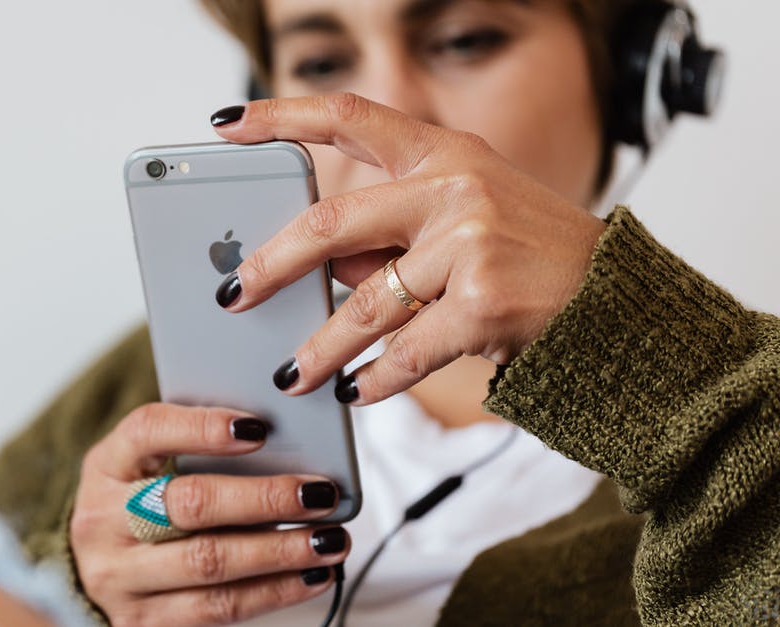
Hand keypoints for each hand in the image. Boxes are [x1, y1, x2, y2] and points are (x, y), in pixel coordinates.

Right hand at [71, 403, 348, 625]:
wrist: (96, 573)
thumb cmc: (140, 506)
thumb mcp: (147, 467)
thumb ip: (196, 450)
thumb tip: (286, 440)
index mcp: (106, 466)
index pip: (148, 431)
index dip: (202, 428)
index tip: (259, 428)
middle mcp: (102, 522)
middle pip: (189, 504)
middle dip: (263, 498)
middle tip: (318, 493)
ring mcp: (118, 577)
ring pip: (209, 562)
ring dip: (280, 551)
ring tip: (330, 539)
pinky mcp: (143, 621)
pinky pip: (218, 607)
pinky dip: (274, 591)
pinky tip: (312, 575)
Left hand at [211, 93, 606, 404]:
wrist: (617, 306)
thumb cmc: (530, 259)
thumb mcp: (463, 222)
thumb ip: (390, 236)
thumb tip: (312, 269)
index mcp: (445, 153)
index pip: (350, 116)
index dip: (281, 114)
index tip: (226, 120)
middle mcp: (454, 186)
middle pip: (331, 223)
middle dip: (271, 265)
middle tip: (234, 295)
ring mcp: (470, 243)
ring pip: (362, 305)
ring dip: (318, 348)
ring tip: (290, 375)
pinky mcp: (483, 302)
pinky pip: (403, 352)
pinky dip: (374, 381)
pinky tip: (355, 393)